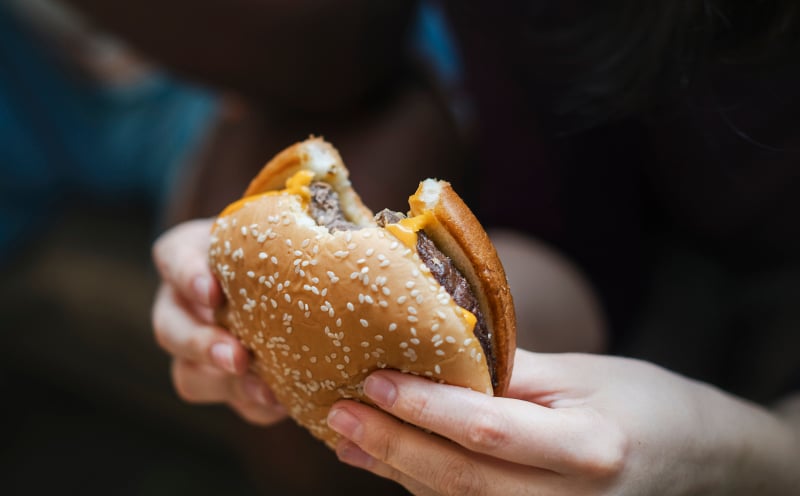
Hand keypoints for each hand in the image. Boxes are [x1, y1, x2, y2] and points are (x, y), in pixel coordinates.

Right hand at [152, 219, 286, 424]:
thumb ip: (294, 226)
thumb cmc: (284, 242)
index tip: (212, 291)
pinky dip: (254, 404)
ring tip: (264, 390)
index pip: (174, 258)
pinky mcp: (225, 381)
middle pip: (170, 328)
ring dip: (226, 385)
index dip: (188, 275)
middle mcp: (183, 305)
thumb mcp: (283, 226)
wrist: (294, 274)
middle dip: (201, 345)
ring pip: (190, 375)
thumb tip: (347, 231)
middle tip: (235, 356)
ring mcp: (198, 349)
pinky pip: (230, 401)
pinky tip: (282, 401)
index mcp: (191, 255)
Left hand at [326, 349, 799, 494]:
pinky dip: (424, 486)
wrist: (700, 461)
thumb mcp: (584, 373)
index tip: (375, 382)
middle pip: (461, 480)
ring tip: (347, 436)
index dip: (426, 410)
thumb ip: (511, 373)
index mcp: (590, 450)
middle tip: (338, 414)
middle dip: (392, 447)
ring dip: (397, 470)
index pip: (490, 432)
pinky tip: (389, 460)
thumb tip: (438, 355)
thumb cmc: (645, 402)